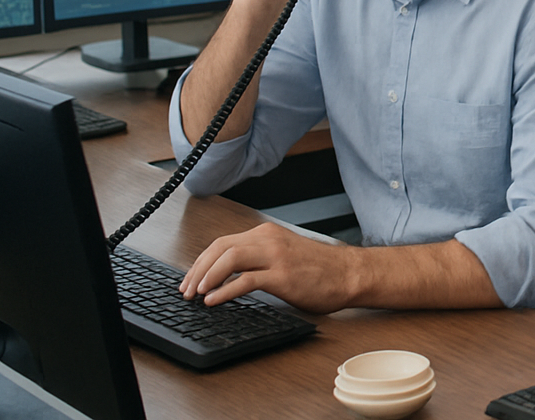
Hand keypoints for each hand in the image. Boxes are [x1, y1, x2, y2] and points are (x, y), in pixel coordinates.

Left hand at [180, 222, 358, 313]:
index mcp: (267, 234)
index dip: (200, 262)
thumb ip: (259, 259)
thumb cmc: (321, 269)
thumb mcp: (285, 255)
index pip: (222, 243)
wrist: (350, 274)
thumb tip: (228, 276)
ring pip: (229, 259)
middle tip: (185, 290)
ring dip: (206, 278)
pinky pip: (245, 280)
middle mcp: (269, 240)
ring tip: (195, 295)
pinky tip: (214, 301)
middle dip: (196, 270)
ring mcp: (276, 256)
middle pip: (220, 248)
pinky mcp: (282, 276)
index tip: (189, 280)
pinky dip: (224, 291)